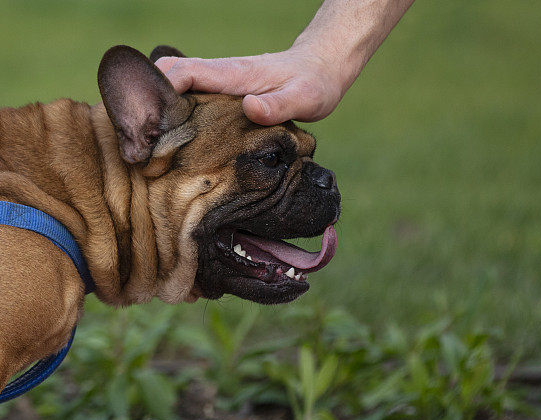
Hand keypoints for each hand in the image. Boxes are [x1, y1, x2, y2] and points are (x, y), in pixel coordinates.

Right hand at [155, 46, 345, 125]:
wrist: (320, 69)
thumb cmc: (313, 84)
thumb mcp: (304, 99)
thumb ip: (278, 106)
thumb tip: (251, 108)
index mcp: (232, 75)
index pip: (184, 73)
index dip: (161, 91)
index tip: (148, 121)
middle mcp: (219, 75)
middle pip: (167, 78)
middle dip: (147, 102)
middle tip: (138, 141)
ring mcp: (217, 83)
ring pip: (173, 87)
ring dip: (156, 110)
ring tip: (146, 145)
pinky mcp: (220, 94)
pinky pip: (187, 97)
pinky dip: (172, 114)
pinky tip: (170, 141)